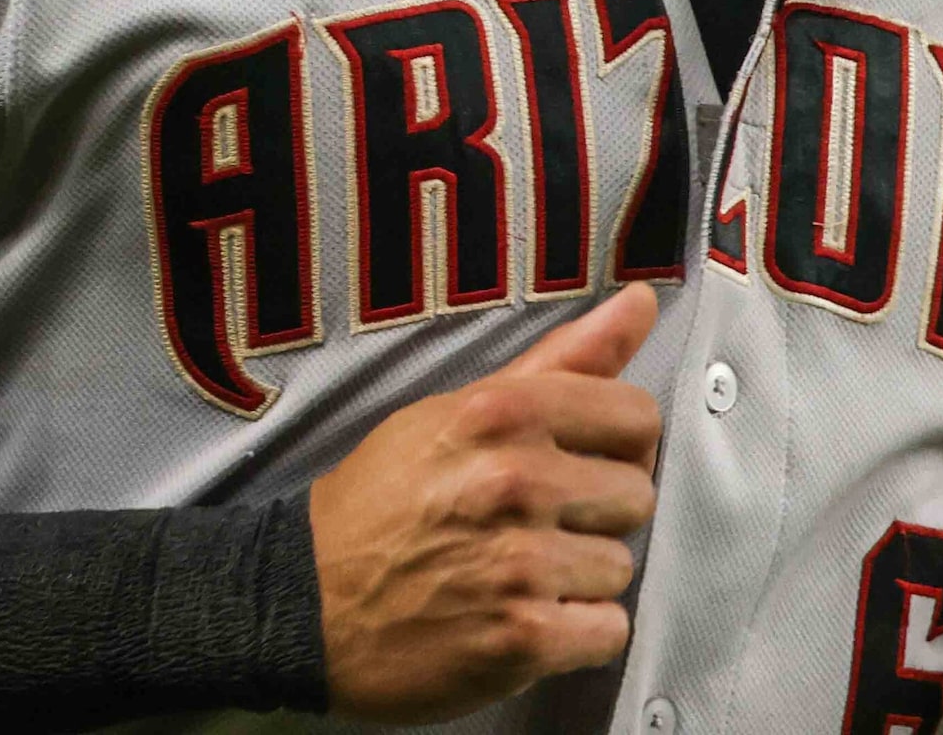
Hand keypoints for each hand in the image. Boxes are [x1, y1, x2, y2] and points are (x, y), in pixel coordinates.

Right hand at [309, 285, 663, 722]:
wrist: (301, 601)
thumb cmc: (382, 500)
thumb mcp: (457, 410)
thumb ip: (561, 358)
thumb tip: (640, 302)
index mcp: (506, 413)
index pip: (638, 417)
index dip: (616, 445)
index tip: (582, 463)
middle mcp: (517, 482)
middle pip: (636, 495)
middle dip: (595, 514)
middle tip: (539, 524)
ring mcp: (521, 565)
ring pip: (621, 567)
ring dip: (580, 579)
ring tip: (520, 573)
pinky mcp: (521, 639)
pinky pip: (608, 632)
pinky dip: (575, 634)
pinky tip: (526, 618)